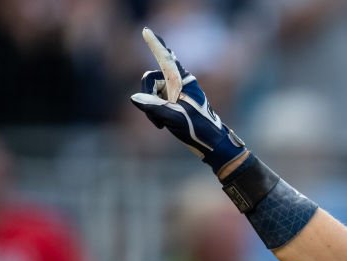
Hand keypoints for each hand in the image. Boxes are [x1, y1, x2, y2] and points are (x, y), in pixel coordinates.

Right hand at [130, 28, 247, 172]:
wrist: (212, 143)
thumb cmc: (199, 129)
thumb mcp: (175, 118)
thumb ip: (154, 107)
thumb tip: (135, 98)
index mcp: (183, 82)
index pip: (166, 60)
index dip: (155, 45)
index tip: (146, 31)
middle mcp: (178, 83)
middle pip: (150, 79)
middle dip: (148, 95)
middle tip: (158, 119)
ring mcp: (175, 93)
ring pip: (150, 92)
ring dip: (151, 108)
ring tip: (163, 124)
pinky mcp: (173, 103)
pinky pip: (154, 102)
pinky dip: (154, 113)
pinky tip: (162, 125)